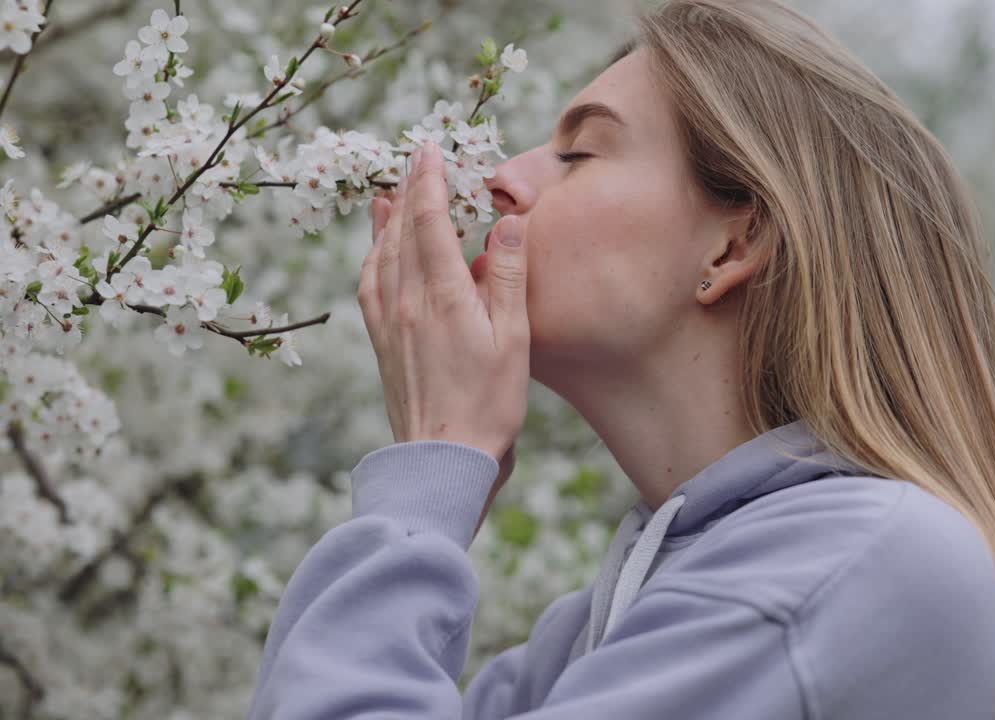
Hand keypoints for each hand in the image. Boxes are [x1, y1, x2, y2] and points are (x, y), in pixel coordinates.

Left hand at [358, 141, 529, 465]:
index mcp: (442, 296)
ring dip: (385, 220)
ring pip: (380, 256)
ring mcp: (389, 323)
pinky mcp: (383, 344)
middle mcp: (406, 303)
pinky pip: (369, 287)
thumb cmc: (489, 403)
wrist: (444, 459)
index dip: (429, 181)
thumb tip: (506, 222)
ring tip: (388, 193)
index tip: (430, 150)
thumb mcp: (513, 338)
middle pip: (400, 231)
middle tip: (414, 158)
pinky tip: (376, 253)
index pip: (429, 222)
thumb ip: (509, 276)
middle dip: (408, 189)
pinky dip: (372, 257)